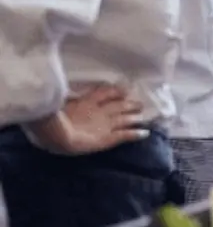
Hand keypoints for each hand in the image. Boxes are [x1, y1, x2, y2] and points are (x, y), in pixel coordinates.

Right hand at [23, 85, 147, 154]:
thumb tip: (69, 95)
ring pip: (125, 118)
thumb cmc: (52, 121)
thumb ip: (66, 100)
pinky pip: (125, 134)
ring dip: (135, 116)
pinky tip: (145, 133)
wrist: (57, 135)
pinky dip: (136, 133)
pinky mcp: (109, 138)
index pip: (105, 92)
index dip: (115, 90)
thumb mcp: (59, 105)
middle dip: (129, 103)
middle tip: (140, 102)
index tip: (124, 89)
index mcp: (87, 102)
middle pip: (119, 105)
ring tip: (143, 115)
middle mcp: (100, 111)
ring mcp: (106, 124)